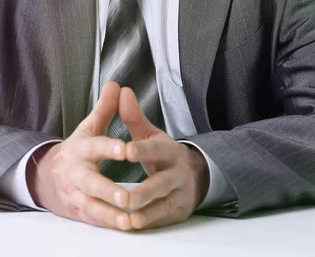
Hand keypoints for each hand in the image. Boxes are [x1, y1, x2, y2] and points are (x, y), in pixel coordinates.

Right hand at [27, 81, 132, 230]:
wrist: (49, 177)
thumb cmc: (78, 150)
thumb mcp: (89, 128)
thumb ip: (104, 109)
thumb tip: (116, 84)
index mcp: (81, 149)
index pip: (94, 147)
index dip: (108, 147)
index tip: (124, 149)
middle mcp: (77, 174)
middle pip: (90, 183)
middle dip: (107, 190)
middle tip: (125, 196)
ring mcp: (77, 195)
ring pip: (92, 207)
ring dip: (110, 215)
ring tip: (129, 220)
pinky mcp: (80, 212)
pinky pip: (94, 220)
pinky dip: (109, 225)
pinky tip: (126, 228)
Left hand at [120, 86, 209, 229]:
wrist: (193, 173)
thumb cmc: (161, 152)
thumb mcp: (149, 134)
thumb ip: (133, 116)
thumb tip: (121, 90)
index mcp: (168, 148)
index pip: (154, 149)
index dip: (140, 150)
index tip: (124, 151)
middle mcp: (177, 171)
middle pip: (161, 181)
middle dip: (144, 190)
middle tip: (123, 197)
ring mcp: (180, 191)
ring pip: (163, 202)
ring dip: (146, 210)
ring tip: (129, 216)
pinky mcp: (179, 209)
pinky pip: (164, 216)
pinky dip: (151, 221)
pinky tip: (135, 224)